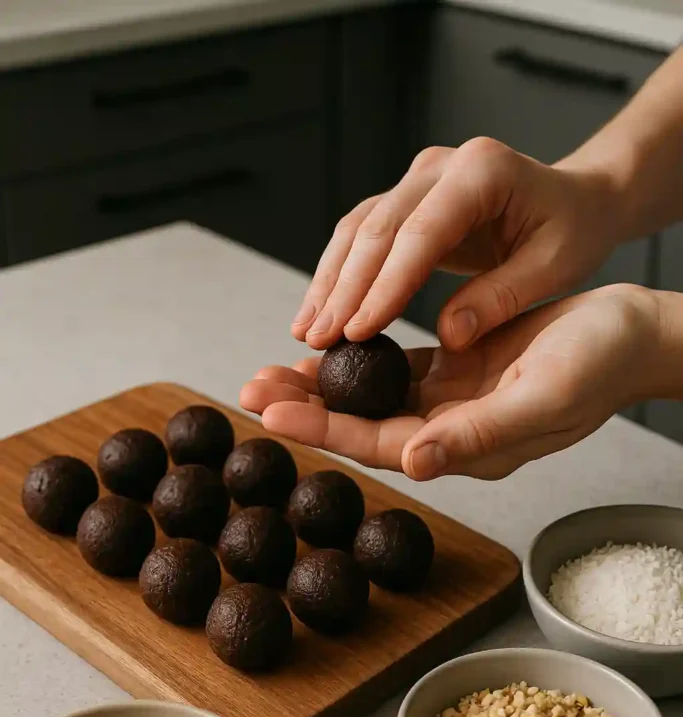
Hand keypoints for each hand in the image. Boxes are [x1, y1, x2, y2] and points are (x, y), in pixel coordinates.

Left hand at [243, 285, 659, 480]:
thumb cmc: (600, 365)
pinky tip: (325, 345)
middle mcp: (450, 432)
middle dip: (304, 409)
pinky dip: (357, 358)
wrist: (634, 335)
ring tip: (269, 370)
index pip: (381, 444)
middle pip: (362, 426)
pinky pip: (393, 368)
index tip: (269, 412)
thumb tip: (414, 461)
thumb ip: (478, 436)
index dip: (324, 429)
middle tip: (248, 388)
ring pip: (370, 397)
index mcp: (467, 448)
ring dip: (321, 385)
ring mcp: (451, 402)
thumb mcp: (543, 399)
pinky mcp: (456, 370)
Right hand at [290, 139, 620, 351]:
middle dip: (344, 289)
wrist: (574, 200)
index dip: (384, 285)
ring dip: (329, 283)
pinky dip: (339, 276)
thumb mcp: (555, 266)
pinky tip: (322, 313)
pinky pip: (362, 237)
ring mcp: (418, 181)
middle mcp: (440, 167)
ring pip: (357, 230)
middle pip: (377, 228)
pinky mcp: (406, 201)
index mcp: (481, 171)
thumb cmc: (572, 230)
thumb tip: (449, 335)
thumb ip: (502, 298)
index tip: (358, 331)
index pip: (420, 232)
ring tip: (307, 333)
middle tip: (318, 340)